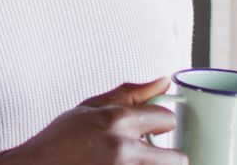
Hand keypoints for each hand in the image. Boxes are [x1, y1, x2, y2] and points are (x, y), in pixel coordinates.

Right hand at [0, 77, 186, 164]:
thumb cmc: (59, 140)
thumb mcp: (89, 108)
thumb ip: (129, 94)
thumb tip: (164, 80)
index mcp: (116, 119)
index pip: (166, 118)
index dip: (161, 123)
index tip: (154, 127)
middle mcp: (123, 148)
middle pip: (178, 158)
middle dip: (168, 156)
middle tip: (150, 154)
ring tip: (134, 162)